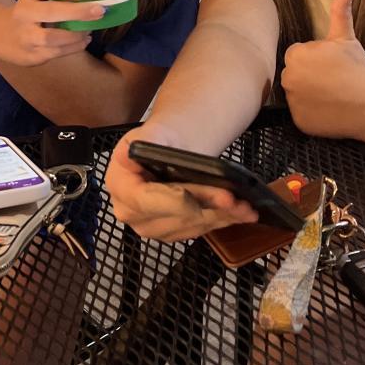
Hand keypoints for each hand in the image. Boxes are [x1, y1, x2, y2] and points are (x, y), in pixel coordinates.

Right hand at [0, 0, 102, 65]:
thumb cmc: (26, 11)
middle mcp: (23, 15)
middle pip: (49, 13)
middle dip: (76, 12)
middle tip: (99, 10)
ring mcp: (25, 37)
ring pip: (51, 37)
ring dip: (76, 34)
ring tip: (92, 28)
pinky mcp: (30, 55)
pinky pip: (55, 52)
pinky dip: (73, 47)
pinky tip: (84, 40)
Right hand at [105, 124, 257, 242]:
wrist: (171, 149)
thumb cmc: (161, 139)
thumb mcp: (152, 132)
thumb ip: (143, 142)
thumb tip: (127, 153)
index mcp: (120, 186)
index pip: (144, 201)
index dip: (169, 200)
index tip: (190, 196)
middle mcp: (132, 213)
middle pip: (173, 216)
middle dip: (204, 206)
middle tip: (231, 198)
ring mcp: (153, 226)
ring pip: (191, 226)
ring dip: (220, 216)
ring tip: (244, 206)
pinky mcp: (174, 232)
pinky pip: (200, 230)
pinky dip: (223, 220)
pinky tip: (241, 213)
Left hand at [281, 0, 364, 141]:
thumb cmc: (360, 69)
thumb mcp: (347, 38)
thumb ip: (341, 10)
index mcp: (297, 55)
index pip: (297, 55)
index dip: (315, 59)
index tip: (331, 65)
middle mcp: (289, 78)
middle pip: (294, 74)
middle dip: (309, 75)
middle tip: (333, 80)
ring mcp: (293, 102)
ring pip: (296, 93)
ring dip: (309, 93)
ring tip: (332, 95)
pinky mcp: (299, 122)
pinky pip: (300, 114)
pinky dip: (311, 113)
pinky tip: (329, 110)